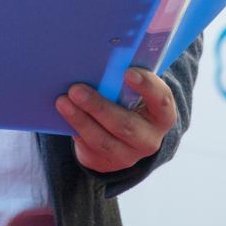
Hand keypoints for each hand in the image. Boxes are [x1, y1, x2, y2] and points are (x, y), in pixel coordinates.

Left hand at [55, 68, 176, 173]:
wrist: (122, 137)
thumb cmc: (128, 101)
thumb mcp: (134, 92)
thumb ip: (125, 80)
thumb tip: (100, 61)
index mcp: (162, 115)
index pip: (161, 100)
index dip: (147, 87)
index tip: (127, 72)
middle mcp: (149, 140)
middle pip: (125, 125)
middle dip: (98, 106)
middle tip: (76, 89)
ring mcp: (128, 156)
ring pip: (103, 140)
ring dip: (80, 119)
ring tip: (62, 102)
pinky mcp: (106, 164)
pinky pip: (88, 148)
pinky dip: (74, 129)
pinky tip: (63, 114)